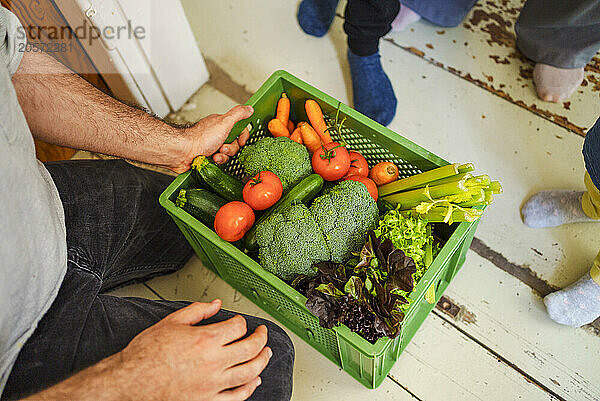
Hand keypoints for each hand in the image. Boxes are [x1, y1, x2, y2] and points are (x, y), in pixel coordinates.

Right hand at [119, 300, 270, 400]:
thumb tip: (215, 304)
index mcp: (206, 340)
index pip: (237, 327)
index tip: (239, 321)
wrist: (130, 382)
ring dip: (262, 361)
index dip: (241, 321)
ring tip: (266, 354)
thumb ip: (197, 311)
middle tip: (263, 333)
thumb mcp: (171, 322)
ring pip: (249, 373)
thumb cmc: (146, 354)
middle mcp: (214, 363)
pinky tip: (253, 381)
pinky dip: (249, 388)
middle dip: (260, 338)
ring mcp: (213, 384)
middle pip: (250, 348)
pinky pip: (236, 396)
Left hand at [172, 105, 252, 172]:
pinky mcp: (208, 157)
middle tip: (223, 147)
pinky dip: (217, 161)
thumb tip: (249, 108)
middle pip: (235, 144)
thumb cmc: (200, 138)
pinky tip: (210, 159)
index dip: (242, 137)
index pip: (240, 130)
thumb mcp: (224, 122)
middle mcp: (217, 134)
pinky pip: (220, 161)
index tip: (241, 141)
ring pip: (228, 154)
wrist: (183, 152)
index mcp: (221, 124)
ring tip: (215, 154)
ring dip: (223, 156)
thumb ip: (238, 114)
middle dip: (231, 149)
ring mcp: (212, 146)